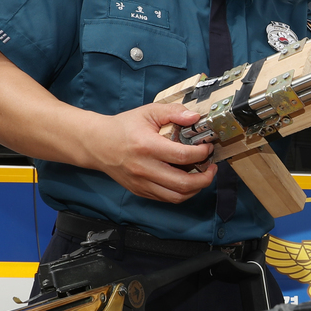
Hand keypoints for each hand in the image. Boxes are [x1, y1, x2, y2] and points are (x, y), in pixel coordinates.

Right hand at [81, 102, 217, 202]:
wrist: (98, 144)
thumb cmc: (124, 127)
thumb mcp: (148, 112)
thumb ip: (173, 112)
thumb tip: (195, 117)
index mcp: (147, 146)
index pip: (183, 156)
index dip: (202, 153)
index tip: (208, 147)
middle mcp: (144, 168)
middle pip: (183, 183)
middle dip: (205, 177)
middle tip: (212, 167)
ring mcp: (141, 183)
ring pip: (177, 196)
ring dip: (196, 188)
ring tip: (203, 176)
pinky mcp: (140, 191)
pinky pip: (167, 199)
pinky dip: (182, 193)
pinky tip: (188, 181)